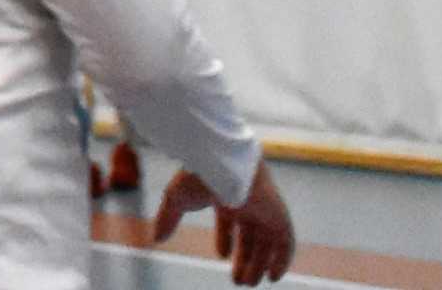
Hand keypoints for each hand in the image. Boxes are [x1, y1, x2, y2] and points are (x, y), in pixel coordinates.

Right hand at [152, 166, 292, 285]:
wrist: (221, 163)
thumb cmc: (197, 177)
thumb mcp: (176, 199)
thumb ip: (167, 219)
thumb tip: (156, 239)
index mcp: (225, 197)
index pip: (229, 221)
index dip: (225, 240)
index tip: (221, 256)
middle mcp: (246, 204)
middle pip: (249, 237)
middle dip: (245, 259)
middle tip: (239, 281)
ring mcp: (264, 210)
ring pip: (266, 243)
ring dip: (259, 264)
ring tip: (249, 283)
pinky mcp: (279, 216)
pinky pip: (285, 243)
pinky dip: (281, 260)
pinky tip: (272, 277)